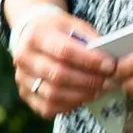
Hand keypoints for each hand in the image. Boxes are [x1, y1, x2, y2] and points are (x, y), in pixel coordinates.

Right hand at [10, 2, 117, 120]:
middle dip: (88, 80)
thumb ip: (89, 39)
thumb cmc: (56, 31)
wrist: (31, 37)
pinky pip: (47, 107)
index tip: (110, 65)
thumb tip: (106, 59)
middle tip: (108, 81)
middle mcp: (23, 57)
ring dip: (81, 95)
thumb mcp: (72, 25)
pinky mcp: (25, 94)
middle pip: (58, 74)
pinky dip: (69, 106)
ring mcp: (22, 78)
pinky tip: (83, 98)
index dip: (90, 61)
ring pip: (53, 94)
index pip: (64, 51)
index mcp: (35, 35)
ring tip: (99, 91)